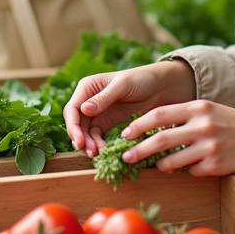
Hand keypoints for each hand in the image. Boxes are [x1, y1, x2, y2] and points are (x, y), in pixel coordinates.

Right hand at [64, 60, 197, 157]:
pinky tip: (104, 150)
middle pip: (77, 123)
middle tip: (89, 152)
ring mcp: (98, 112)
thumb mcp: (123, 85)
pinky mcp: (107, 122)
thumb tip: (83, 109)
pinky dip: (98, 143)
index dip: (73, 126)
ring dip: (89, 143)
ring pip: (86, 132)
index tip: (79, 141)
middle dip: (80, 138)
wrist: (161, 87)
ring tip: (97, 154)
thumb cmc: (141, 79)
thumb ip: (103, 98)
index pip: (72, 109)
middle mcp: (89, 100)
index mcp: (88, 87)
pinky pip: (98, 135)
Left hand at [119, 100, 234, 176]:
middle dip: (138, 149)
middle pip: (160, 138)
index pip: (159, 114)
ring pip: (172, 160)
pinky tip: (196, 167)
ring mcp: (209, 145)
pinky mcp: (216, 165)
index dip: (138, 124)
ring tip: (157, 167)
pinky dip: (189, 171)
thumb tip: (157, 129)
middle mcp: (202, 124)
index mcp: (199, 106)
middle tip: (125, 157)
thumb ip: (188, 116)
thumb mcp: (213, 111)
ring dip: (160, 165)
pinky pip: (192, 171)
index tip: (125, 133)